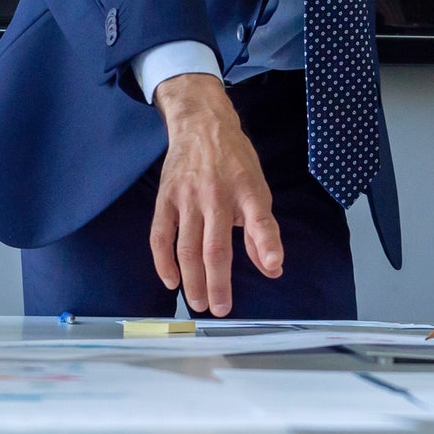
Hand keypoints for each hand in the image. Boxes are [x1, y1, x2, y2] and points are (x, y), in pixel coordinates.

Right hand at [149, 73, 281, 316]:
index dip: (266, 243)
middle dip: (218, 282)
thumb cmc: (235, 160)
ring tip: (199, 303)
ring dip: (192, 280)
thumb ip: (262, 229)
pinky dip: (164, 261)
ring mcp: (187, 198)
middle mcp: (216, 195)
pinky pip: (160, 235)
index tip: (273, 266)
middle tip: (221, 310)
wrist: (201, 123)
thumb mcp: (258, 187)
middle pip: (215, 246)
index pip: (260, 218)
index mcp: (246, 190)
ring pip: (187, 247)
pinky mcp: (165, 198)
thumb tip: (272, 267)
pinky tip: (171, 281)